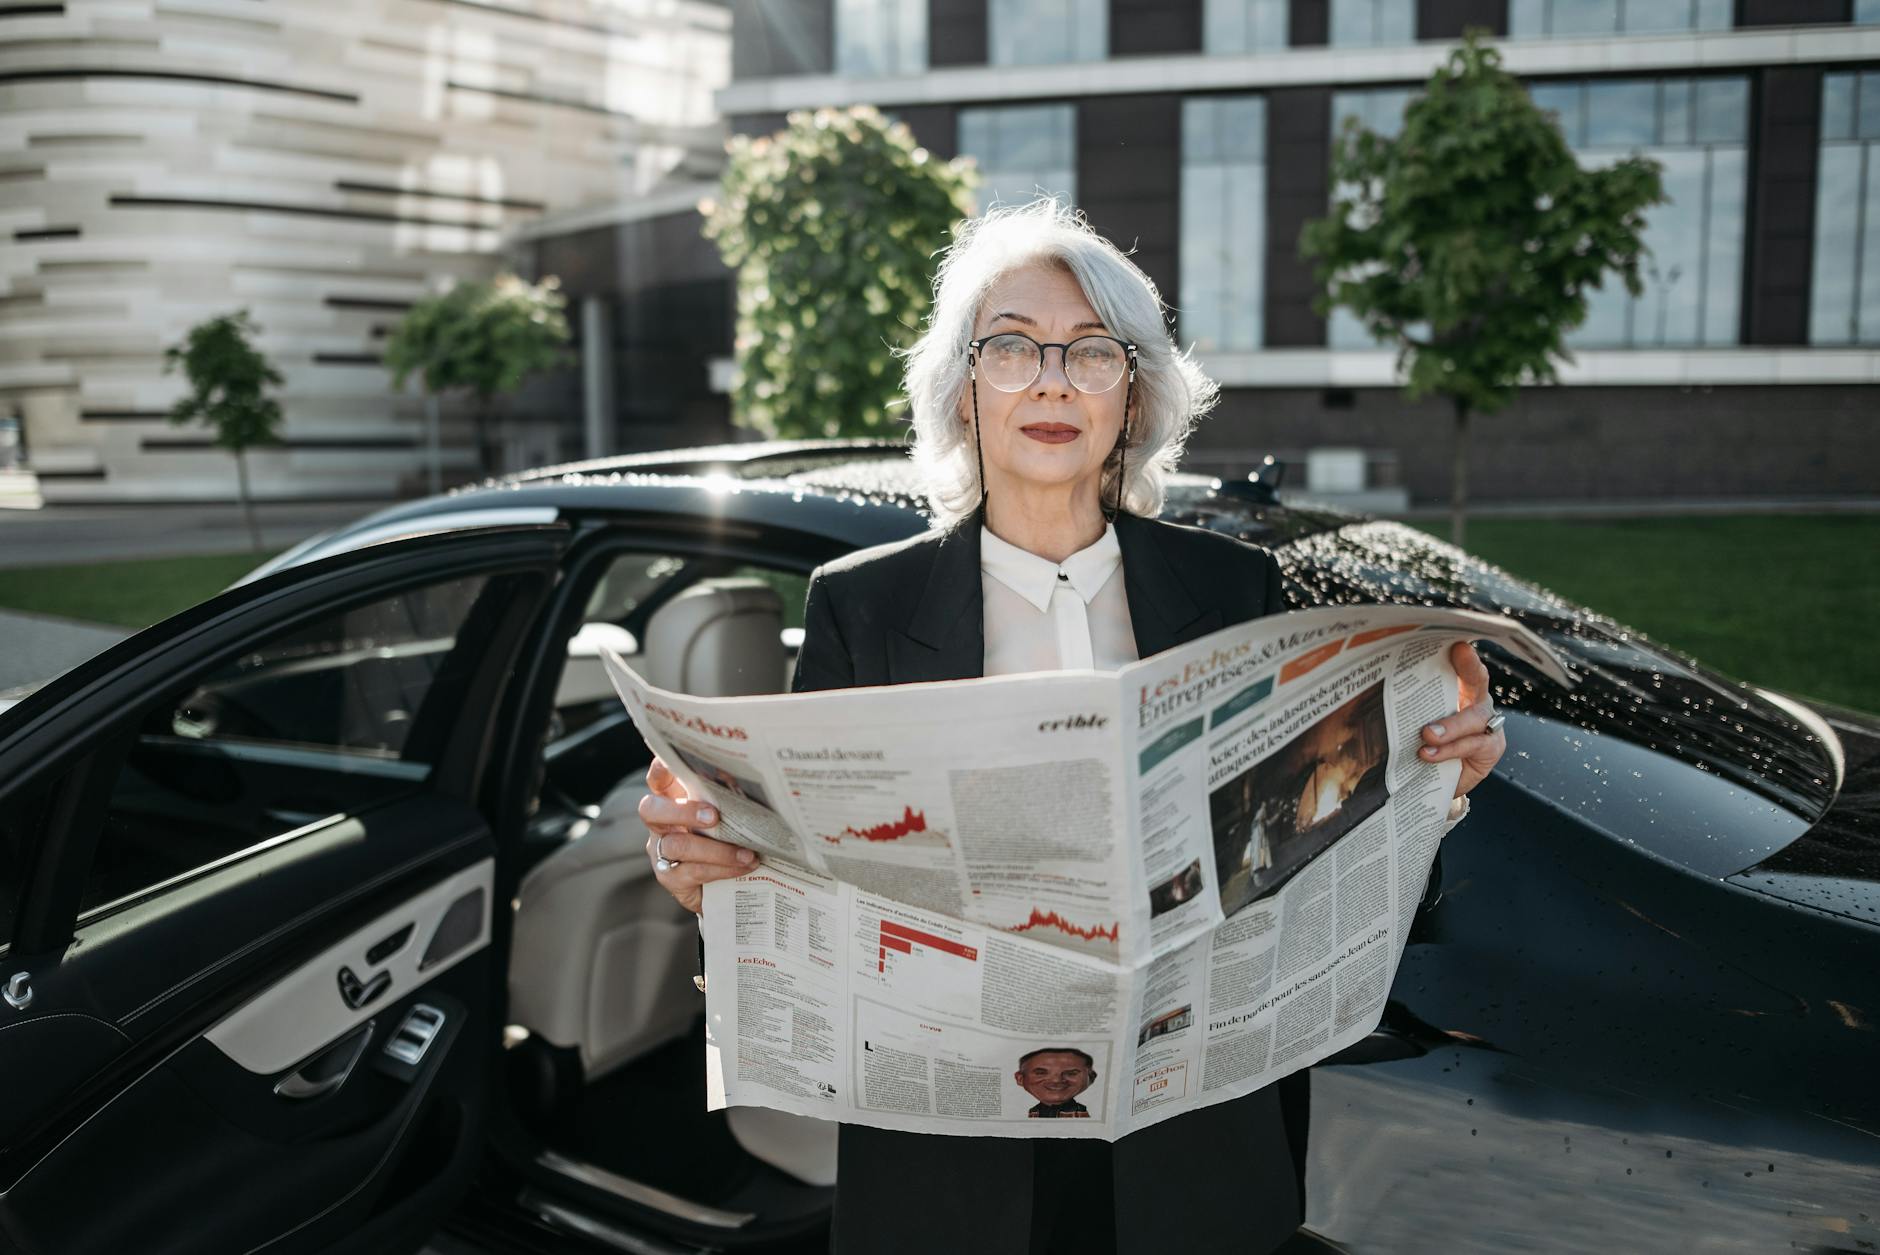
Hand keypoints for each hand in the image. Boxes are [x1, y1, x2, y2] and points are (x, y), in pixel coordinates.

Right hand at [638, 755, 757, 914]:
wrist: (726, 886)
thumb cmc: (727, 841)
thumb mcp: (726, 817)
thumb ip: (727, 800)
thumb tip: (750, 783)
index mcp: (672, 801)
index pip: (658, 780)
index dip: (660, 769)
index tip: (671, 762)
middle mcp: (660, 825)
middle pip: (651, 810)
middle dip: (683, 811)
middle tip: (714, 816)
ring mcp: (661, 852)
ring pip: (677, 845)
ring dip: (717, 850)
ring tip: (747, 853)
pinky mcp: (670, 878)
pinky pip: (693, 871)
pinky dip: (723, 869)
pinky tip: (744, 866)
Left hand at [1419, 641, 1505, 799]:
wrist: (1439, 781)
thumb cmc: (1429, 745)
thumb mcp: (1420, 721)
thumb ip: (1413, 707)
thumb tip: (1381, 693)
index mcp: (1461, 691)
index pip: (1461, 666)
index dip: (1464, 654)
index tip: (1458, 643)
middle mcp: (1477, 704)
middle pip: (1478, 682)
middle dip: (1469, 668)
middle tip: (1457, 657)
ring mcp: (1487, 726)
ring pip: (1474, 719)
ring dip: (1450, 726)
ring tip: (1427, 734)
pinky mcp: (1490, 750)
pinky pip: (1472, 746)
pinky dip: (1449, 750)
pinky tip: (1429, 754)